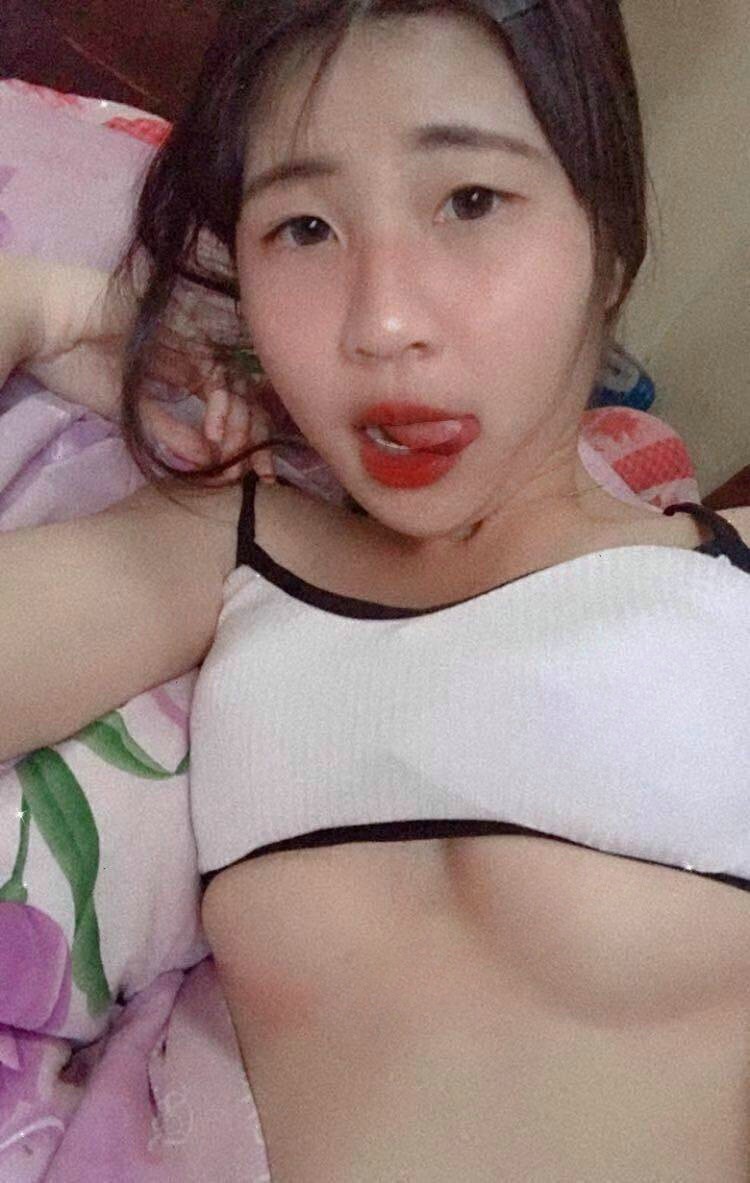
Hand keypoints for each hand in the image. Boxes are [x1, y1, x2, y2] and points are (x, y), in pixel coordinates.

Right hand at [2, 253, 273, 481]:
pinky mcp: (186, 331)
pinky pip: (216, 373)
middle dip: (256, 439)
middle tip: (257, 475)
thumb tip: (211, 464)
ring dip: (241, 426)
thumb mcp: (131, 416)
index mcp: (182, 375)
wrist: (49, 328)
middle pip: (244, 397)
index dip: (243, 442)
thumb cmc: (78, 365)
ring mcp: (192, 342)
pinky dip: (221, 405)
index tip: (245, 477)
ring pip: (238, 385)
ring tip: (231, 458)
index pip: (228, 408)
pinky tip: (214, 433)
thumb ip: (172, 434)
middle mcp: (194, 358)